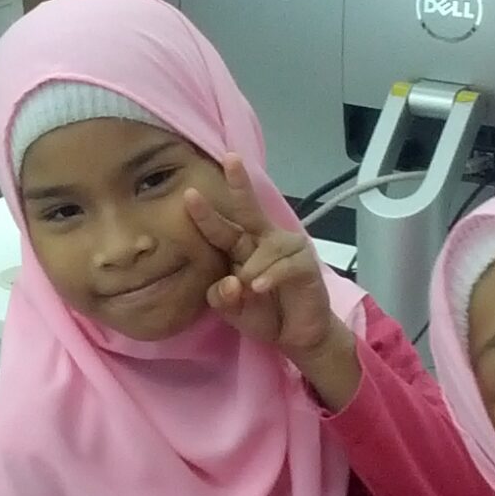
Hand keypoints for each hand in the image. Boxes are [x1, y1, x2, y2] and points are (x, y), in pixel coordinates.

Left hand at [189, 154, 356, 397]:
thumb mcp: (233, 311)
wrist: (298, 336)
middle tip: (231, 159)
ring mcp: (287, 248)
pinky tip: (259, 287)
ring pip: (264, 248)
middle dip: (239, 183)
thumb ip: (221, 298)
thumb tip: (229, 282)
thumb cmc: (263, 315)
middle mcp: (263, 240)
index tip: (189, 193)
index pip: (220, 228)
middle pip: (248, 209)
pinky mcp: (306, 263)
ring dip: (252, 271)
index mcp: (241, 248)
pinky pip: (284, 265)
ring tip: (249, 290)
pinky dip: (270, 276)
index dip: (205, 212)